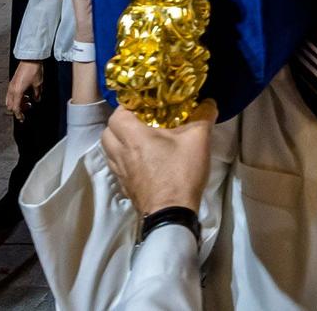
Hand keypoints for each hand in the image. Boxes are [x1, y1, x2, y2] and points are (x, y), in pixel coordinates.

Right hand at [6, 60, 44, 119]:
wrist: (30, 59)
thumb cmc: (34, 70)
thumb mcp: (38, 84)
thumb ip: (37, 94)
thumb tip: (37, 100)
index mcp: (17, 92)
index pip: (16, 108)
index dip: (19, 115)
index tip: (22, 118)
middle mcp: (12, 89)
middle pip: (10, 105)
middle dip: (18, 109)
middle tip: (28, 108)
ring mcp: (11, 85)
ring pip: (10, 100)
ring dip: (18, 103)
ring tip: (28, 100)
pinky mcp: (12, 82)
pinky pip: (11, 94)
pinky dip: (17, 97)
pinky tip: (25, 94)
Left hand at [101, 102, 215, 212]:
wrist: (171, 214)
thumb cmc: (181, 173)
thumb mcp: (198, 140)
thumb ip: (204, 117)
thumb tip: (209, 102)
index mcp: (134, 138)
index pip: (116, 116)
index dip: (126, 107)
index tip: (141, 105)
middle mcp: (122, 154)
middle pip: (106, 134)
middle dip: (118, 125)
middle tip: (137, 122)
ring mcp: (121, 174)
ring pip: (109, 152)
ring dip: (118, 143)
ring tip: (137, 141)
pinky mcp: (126, 188)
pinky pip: (117, 169)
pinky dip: (123, 161)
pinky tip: (141, 162)